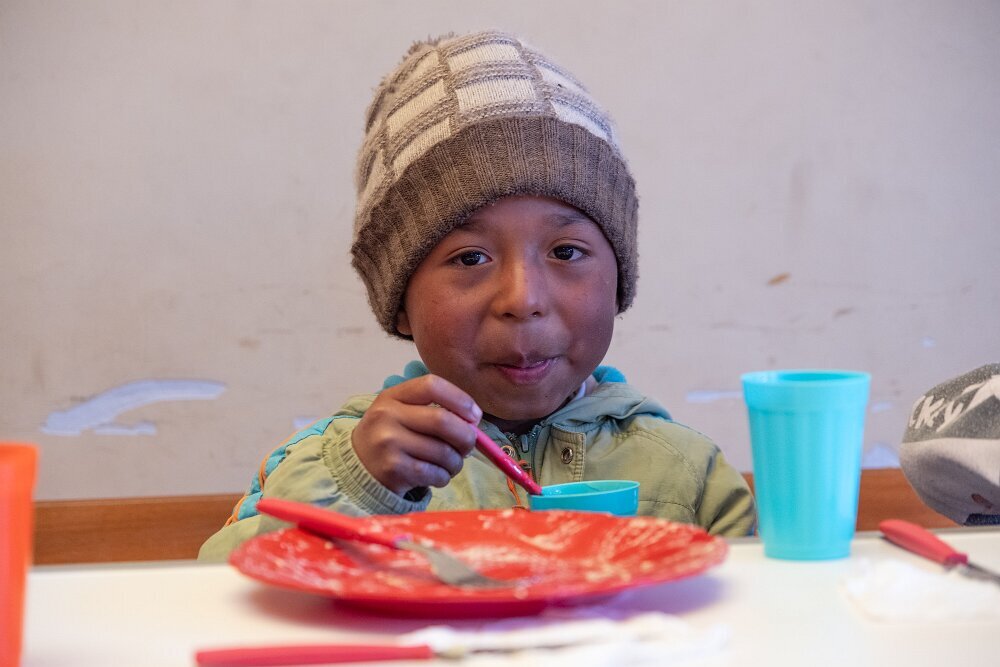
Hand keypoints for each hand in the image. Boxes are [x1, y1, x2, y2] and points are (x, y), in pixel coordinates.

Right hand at [351, 374, 482, 495]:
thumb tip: (473, 422)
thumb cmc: (391, 436)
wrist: (358, 466)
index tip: (474, 416)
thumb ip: (433, 410)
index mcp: (392, 396)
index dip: (460, 399)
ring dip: (456, 461)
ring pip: (442, 451)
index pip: (431, 385)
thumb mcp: (401, 413)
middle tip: (468, 446)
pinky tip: (438, 475)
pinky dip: (444, 476)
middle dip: (466, 436)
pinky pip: (434, 473)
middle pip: (442, 420)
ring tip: (451, 463)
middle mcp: (387, 416)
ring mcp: (388, 443)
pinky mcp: (393, 470)